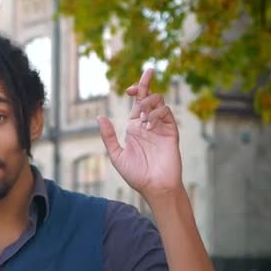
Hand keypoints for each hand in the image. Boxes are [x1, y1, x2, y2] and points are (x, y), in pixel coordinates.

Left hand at [97, 69, 181, 199]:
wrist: (154, 187)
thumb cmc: (136, 174)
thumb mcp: (117, 155)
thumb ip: (109, 136)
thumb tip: (99, 117)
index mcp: (135, 127)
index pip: (137, 102)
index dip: (137, 89)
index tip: (129, 89)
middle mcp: (148, 124)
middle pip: (149, 96)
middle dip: (145, 84)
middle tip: (136, 86)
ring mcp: (161, 127)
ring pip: (158, 102)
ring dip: (147, 104)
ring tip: (140, 118)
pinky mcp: (171, 132)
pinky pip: (166, 113)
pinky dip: (156, 114)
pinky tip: (148, 126)